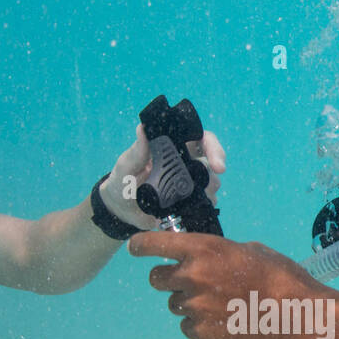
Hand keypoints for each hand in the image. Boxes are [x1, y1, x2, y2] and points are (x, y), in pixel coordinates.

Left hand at [98, 124, 225, 228]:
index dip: (213, 146)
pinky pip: (206, 200)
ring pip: (212, 181)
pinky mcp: (189, 200)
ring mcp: (188, 181)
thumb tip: (142, 129)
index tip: (217, 164)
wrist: (120, 209)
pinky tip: (196, 208)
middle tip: (211, 186)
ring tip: (198, 198)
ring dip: (210, 189)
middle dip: (216, 171)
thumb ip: (136, 152)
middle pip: (211, 160)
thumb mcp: (125, 166)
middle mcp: (184, 161)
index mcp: (172, 146)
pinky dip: (206, 204)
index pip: (200, 137)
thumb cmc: (121, 181)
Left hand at [129, 231, 338, 338]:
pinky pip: (187, 327)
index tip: (136, 249)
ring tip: (221, 306)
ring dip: (190, 303)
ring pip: (175, 305)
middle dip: (169, 280)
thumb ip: (219, 253)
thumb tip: (208, 259)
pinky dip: (200, 325)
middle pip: (156, 279)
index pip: (153, 245)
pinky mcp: (200, 333)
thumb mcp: (251, 250)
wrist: (297, 317)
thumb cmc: (281, 277)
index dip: (140, 246)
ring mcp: (193, 307)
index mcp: (202, 249)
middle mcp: (191, 276)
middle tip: (190, 283)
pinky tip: (224, 322)